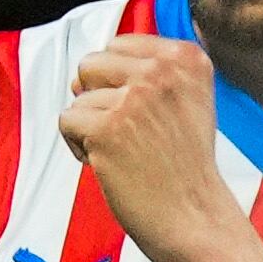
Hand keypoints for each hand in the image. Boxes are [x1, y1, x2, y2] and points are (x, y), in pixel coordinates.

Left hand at [61, 34, 241, 261]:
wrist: (196, 217)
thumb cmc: (184, 165)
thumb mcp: (186, 99)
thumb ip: (145, 72)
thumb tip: (79, 76)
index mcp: (185, 57)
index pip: (119, 45)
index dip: (116, 80)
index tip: (142, 113)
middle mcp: (162, 71)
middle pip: (91, 63)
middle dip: (97, 98)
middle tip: (127, 134)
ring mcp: (134, 99)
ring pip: (78, 97)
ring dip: (89, 127)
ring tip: (123, 153)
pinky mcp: (107, 129)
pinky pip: (67, 121)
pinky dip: (78, 147)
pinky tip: (107, 164)